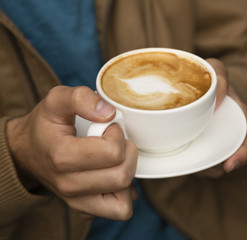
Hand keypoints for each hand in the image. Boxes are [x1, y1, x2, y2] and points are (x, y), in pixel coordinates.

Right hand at [7, 86, 138, 219]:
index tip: (108, 127)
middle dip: (128, 154)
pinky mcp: (84, 210)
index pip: (113, 153)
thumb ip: (81, 98)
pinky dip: (124, 194)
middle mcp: (69, 185)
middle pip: (122, 177)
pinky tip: (112, 174)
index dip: (117, 134)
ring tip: (114, 160)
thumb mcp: (57, 100)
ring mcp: (76, 201)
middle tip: (115, 143)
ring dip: (127, 176)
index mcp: (62, 157)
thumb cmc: (46, 125)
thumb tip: (109, 113)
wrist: (28, 151)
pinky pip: (119, 210)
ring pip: (124, 201)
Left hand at [196, 59, 246, 177]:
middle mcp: (230, 132)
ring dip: (202, 169)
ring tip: (189, 166)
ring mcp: (215, 140)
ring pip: (213, 164)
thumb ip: (219, 77)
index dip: (243, 155)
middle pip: (228, 158)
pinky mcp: (200, 144)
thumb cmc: (208, 77)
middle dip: (216, 169)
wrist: (194, 81)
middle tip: (200, 170)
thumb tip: (216, 100)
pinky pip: (199, 160)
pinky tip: (181, 161)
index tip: (230, 165)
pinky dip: (192, 164)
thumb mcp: (216, 70)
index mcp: (240, 118)